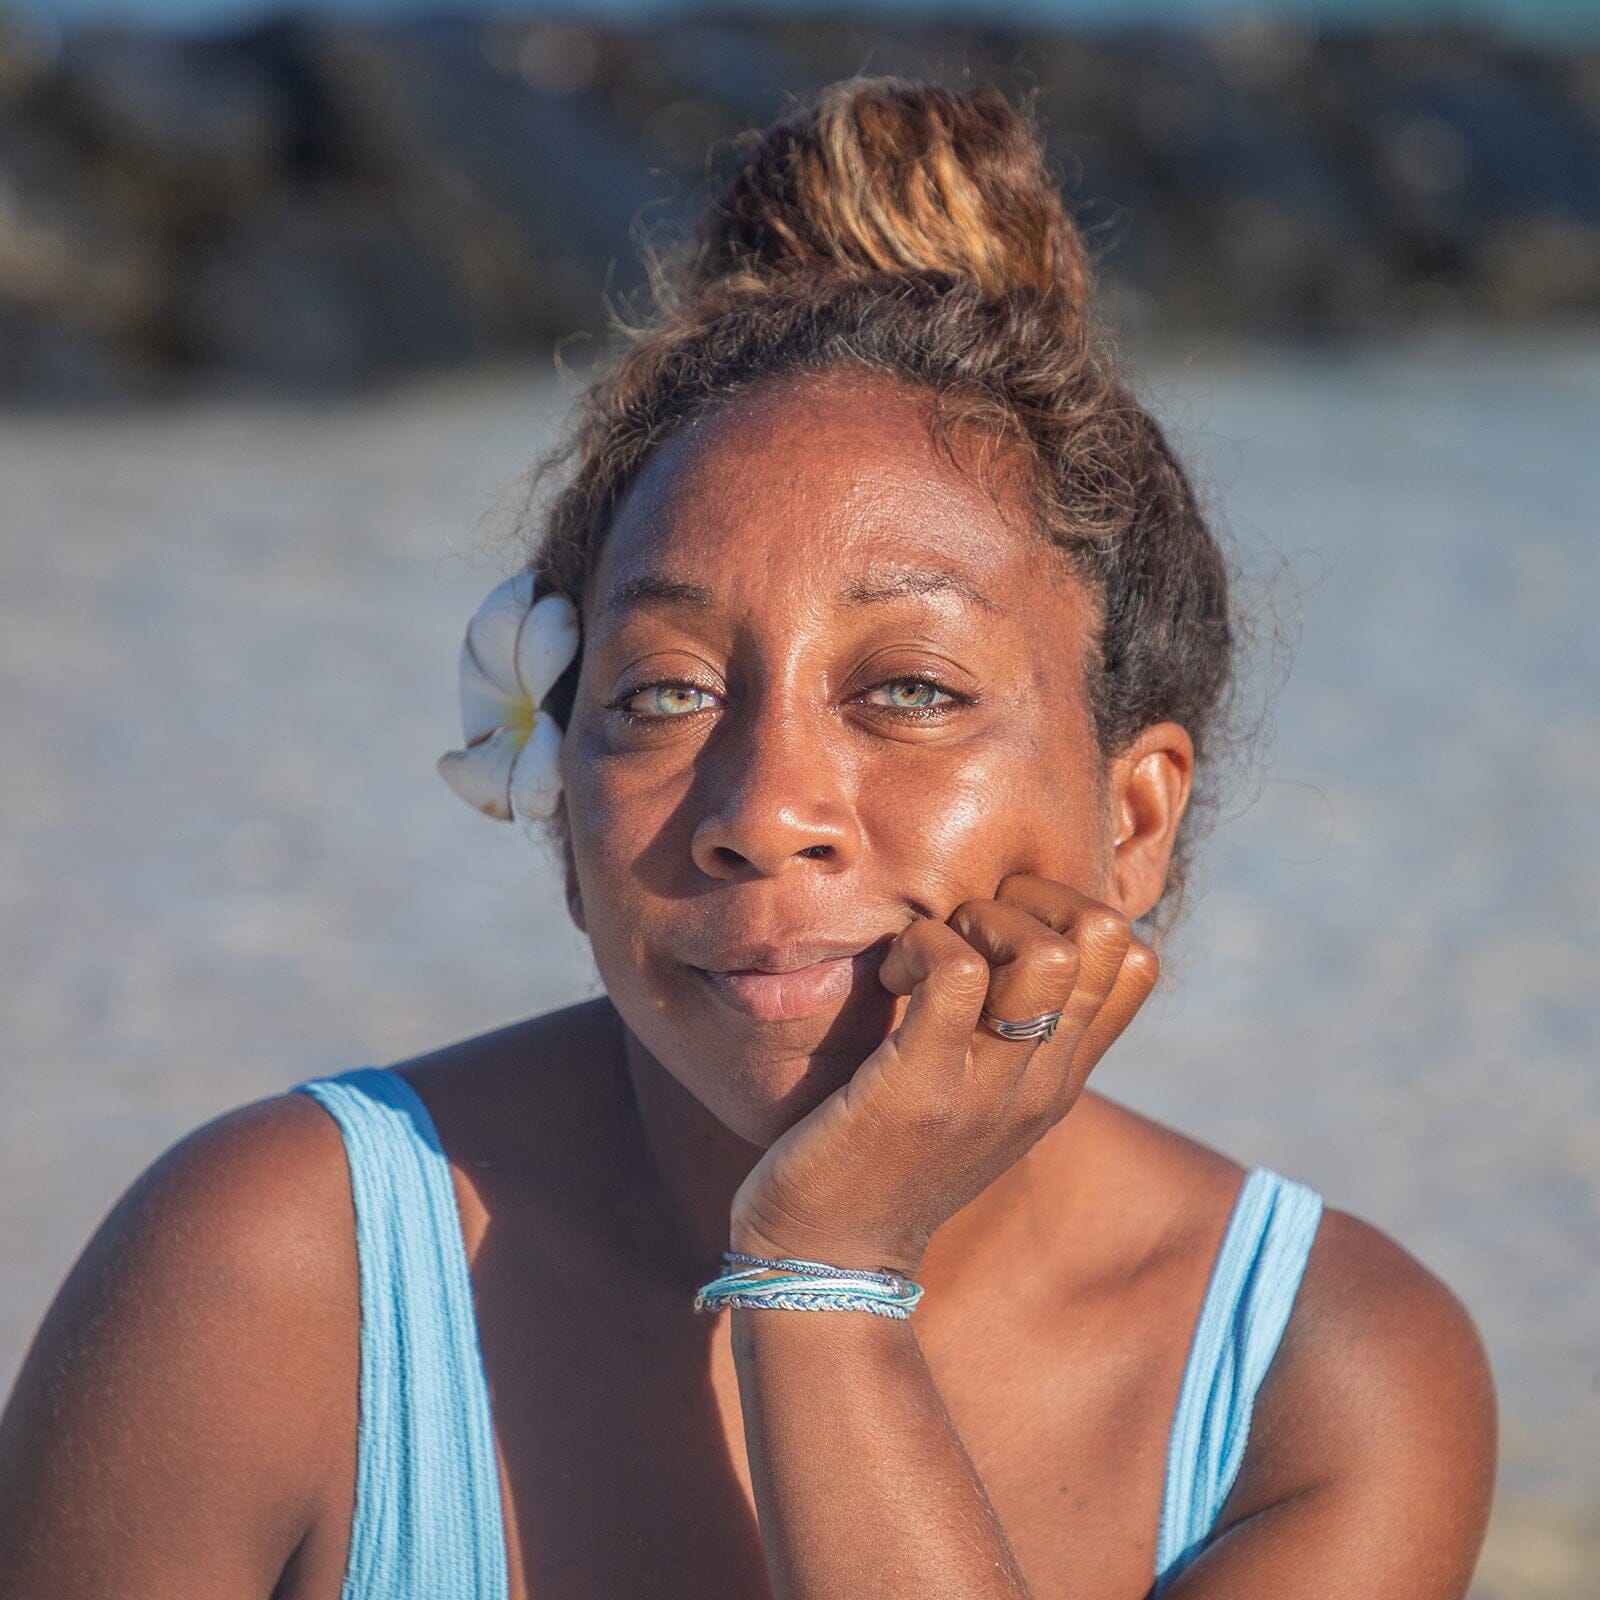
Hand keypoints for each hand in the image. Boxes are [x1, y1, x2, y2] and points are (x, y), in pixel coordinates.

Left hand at [728, 874, 1160, 1275]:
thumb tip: (1000, 945)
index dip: (1068, 910)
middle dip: (1027, 901)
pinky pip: (956, 970)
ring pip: (1046, 950)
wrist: (829, 1261)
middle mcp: (1044, 1080)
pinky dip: (920, 946)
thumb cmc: (882, 1159)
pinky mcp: (923, 1088)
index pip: (1135, 959)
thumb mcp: (972, 1099)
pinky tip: (889, 977)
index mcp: (1061, 1077)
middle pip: (1107, 934)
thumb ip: (1003, 1037)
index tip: (996, 935)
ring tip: (921, 958)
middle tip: (959, 935)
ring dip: (973, 921)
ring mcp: (990, 1088)